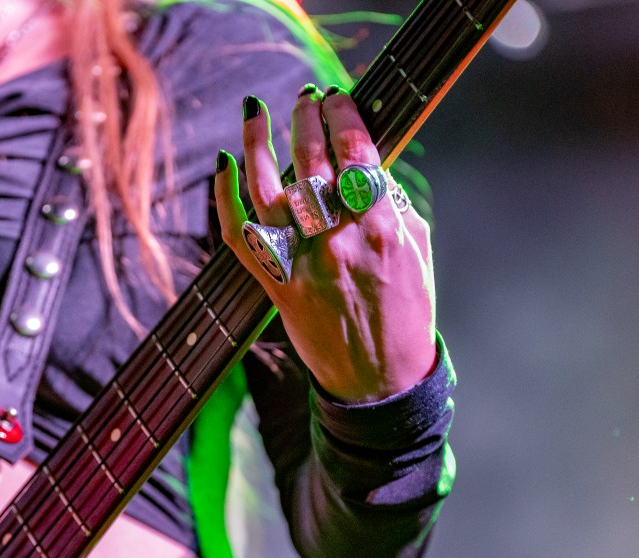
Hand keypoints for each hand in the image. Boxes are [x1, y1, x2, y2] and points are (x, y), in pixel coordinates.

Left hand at [214, 86, 437, 403]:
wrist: (380, 379)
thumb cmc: (405, 309)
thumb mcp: (415, 248)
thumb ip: (390, 202)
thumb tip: (362, 159)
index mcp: (382, 229)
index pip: (356, 153)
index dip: (342, 117)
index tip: (337, 99)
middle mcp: (339, 242)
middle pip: (312, 162)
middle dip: (305, 119)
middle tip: (304, 98)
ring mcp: (302, 265)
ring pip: (268, 189)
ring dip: (258, 143)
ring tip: (255, 113)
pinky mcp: (274, 286)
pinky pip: (238, 234)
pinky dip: (224, 197)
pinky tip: (223, 164)